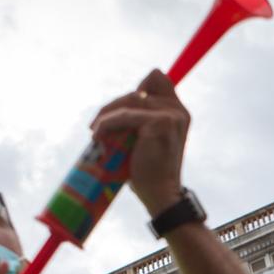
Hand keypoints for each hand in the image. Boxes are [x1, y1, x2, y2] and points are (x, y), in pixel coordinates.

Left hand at [90, 69, 190, 216]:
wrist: (160, 195)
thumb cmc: (149, 172)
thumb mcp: (147, 141)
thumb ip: (141, 121)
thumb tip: (113, 113)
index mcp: (178, 112)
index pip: (158, 78)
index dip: (139, 87)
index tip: (119, 111)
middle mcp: (178, 111)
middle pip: (138, 91)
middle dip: (114, 106)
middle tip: (98, 126)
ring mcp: (170, 115)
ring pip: (129, 100)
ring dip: (107, 114)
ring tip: (95, 132)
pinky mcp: (158, 123)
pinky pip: (124, 116)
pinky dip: (106, 123)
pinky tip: (97, 136)